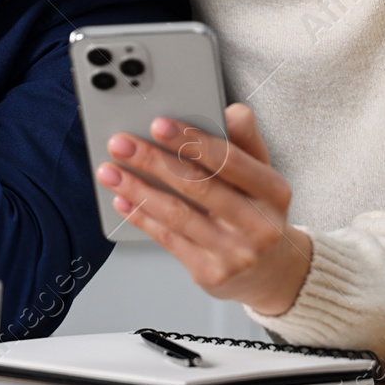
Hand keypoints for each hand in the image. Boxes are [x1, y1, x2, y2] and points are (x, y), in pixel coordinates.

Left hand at [95, 103, 312, 315]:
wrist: (270, 270)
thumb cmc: (258, 210)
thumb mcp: (262, 173)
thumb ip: (245, 139)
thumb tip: (230, 111)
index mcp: (274, 192)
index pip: (230, 161)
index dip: (192, 141)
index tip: (158, 124)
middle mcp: (259, 225)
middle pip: (198, 187)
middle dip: (153, 161)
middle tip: (121, 144)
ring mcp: (235, 253)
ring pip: (177, 215)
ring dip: (138, 190)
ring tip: (110, 171)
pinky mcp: (211, 273)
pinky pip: (169, 240)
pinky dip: (141, 218)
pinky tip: (122, 201)